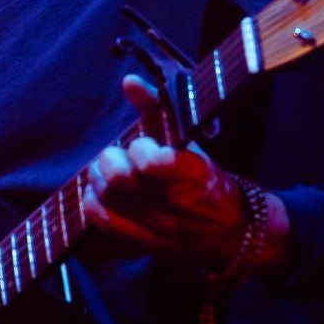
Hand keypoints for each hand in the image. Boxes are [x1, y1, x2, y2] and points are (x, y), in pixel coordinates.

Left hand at [81, 74, 245, 266]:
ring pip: (109, 200)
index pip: (154, 163)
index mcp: (194, 175)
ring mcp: (158, 225)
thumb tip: (129, 81)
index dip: (140, 149)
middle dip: (109, 161)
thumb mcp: (192, 143)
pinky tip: (97, 193)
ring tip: (104, 172)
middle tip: (112, 156)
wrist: (230, 231)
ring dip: (98, 179)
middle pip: (121, 182)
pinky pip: (105, 223)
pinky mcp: (144, 242)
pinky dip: (93, 204)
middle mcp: (175, 203)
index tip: (143, 146)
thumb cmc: (207, 181)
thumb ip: (159, 109)